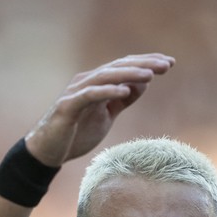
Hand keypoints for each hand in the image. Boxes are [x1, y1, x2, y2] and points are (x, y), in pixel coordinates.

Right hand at [25, 53, 174, 165]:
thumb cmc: (75, 134)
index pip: (124, 67)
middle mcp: (86, 82)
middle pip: (118, 67)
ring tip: (151, 74)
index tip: (169, 64)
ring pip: (106, 76)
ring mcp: (76, 93)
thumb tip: (144, 84)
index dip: (147, 63)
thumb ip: (122, 100)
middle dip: (144, 64)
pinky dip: (107, 91)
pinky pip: (90, 95)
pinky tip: (125, 91)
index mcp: (96, 83)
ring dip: (129, 74)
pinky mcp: (68, 106)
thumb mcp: (106, 116)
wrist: (47, 152)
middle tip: (167, 65)